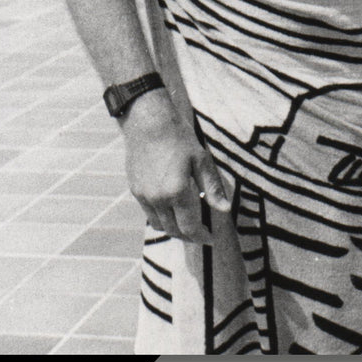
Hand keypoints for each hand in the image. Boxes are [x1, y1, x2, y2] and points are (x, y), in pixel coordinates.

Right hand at [122, 93, 230, 243]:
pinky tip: (172, 208)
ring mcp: (144, 196)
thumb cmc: (179, 138)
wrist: (148, 122)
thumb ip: (213, 188)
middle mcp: (158, 199)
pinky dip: (161, 217)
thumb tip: (225, 209)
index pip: (189, 227)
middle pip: (174, 230)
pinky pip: (149, 213)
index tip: (211, 239)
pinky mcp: (135, 190)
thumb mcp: (201, 160)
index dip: (201, 237)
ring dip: (174, 229)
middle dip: (189, 236)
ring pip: (159, 225)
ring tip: (187, 223)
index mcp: (177, 192)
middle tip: (201, 233)